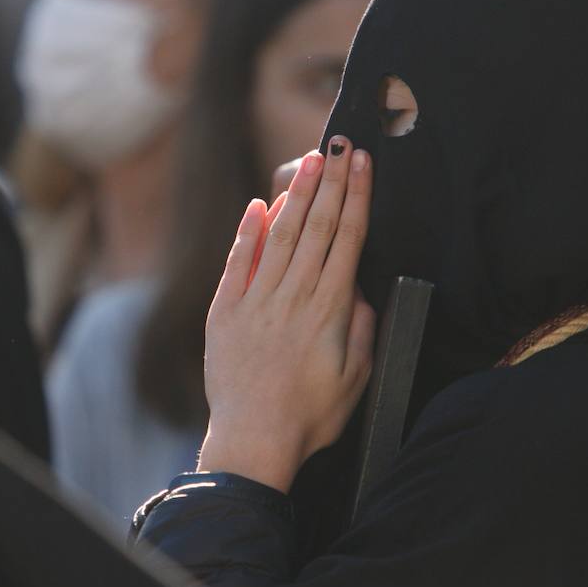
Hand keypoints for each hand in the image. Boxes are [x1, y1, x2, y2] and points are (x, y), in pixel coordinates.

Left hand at [198, 137, 375, 492]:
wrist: (253, 441)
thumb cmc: (310, 416)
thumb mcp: (356, 378)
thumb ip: (361, 329)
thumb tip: (360, 291)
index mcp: (329, 311)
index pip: (347, 240)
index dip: (357, 198)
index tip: (364, 165)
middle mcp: (293, 297)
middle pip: (316, 228)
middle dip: (332, 183)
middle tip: (341, 145)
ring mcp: (255, 301)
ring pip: (279, 236)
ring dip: (296, 195)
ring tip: (310, 162)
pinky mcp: (224, 312)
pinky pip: (237, 263)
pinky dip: (248, 231)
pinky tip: (259, 203)